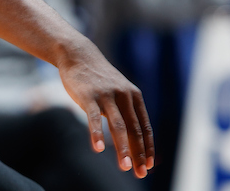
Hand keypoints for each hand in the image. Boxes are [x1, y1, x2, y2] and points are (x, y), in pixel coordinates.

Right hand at [58, 44, 153, 177]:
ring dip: (123, 148)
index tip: (149, 165)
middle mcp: (124, 95)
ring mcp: (107, 95)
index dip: (148, 147)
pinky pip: (94, 118)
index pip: (144, 127)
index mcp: (134, 96)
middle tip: (140, 173)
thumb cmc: (99, 80)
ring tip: (126, 167)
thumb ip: (125, 113)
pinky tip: (98, 149)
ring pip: (118, 126)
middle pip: (134, 129)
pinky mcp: (89, 96)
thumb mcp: (118, 93)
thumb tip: (131, 140)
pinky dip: (97, 134)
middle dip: (139, 153)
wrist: (80, 55)